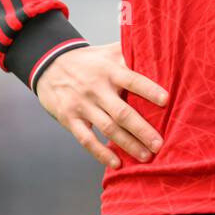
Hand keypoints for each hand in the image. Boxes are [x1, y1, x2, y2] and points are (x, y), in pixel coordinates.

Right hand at [35, 42, 167, 168]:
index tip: (166, 101)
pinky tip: (116, 163)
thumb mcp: (107, 51)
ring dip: (127, 144)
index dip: (148, 90)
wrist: (49, 64)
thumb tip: (158, 51)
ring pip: (108, 128)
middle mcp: (96, 89)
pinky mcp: (69, 118)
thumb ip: (130, 52)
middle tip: (159, 144)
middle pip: (122, 112)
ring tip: (146, 156)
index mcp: (109, 70)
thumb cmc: (88, 60)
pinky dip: (101, 153)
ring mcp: (82, 105)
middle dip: (142, 130)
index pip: (132, 80)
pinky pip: (86, 139)